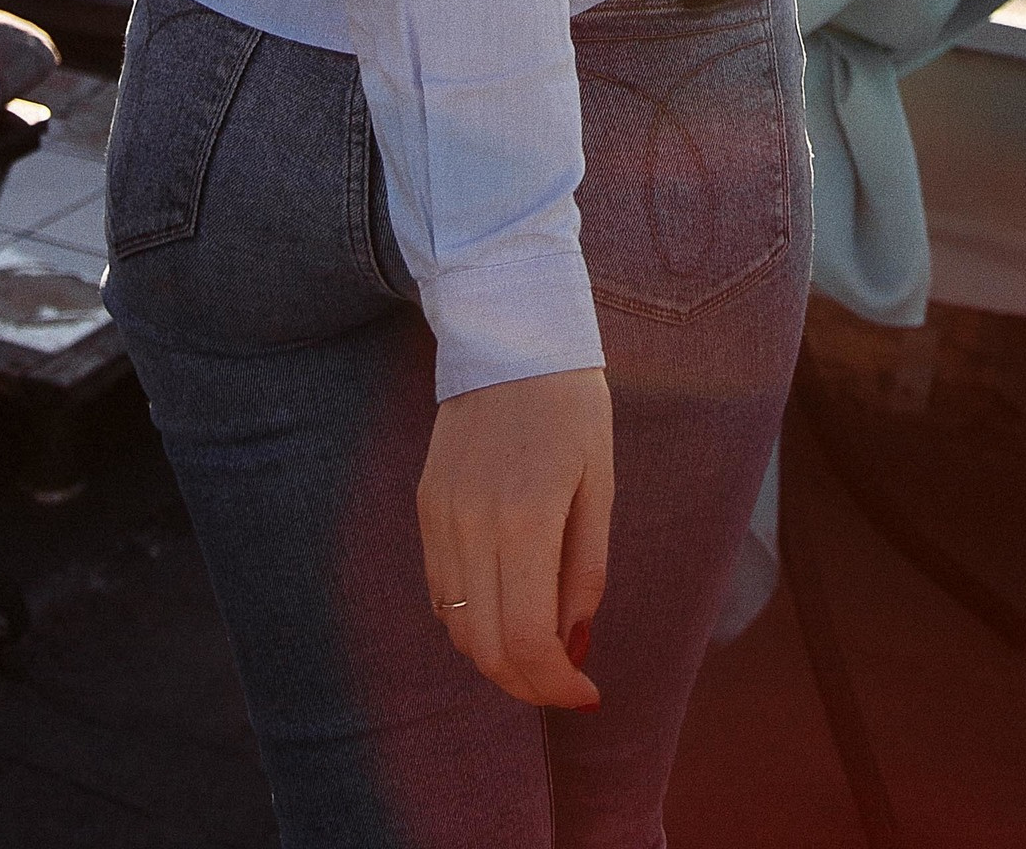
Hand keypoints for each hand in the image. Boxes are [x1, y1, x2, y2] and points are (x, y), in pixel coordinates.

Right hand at [417, 365, 612, 709]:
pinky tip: (505, 600)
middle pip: (485, 648)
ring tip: (540, 640)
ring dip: (497, 653)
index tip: (585, 693)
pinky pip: (441, 589)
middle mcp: (472, 524)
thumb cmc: (572, 406)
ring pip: (457, 626)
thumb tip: (571, 643)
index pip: (527, 641)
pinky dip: (471, 614)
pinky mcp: (425, 504)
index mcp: (525, 519)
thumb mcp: (601, 485)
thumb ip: (585, 570)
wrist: (510, 333)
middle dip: (527, 682)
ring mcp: (440, 515)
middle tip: (563, 680)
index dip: (554, 685)